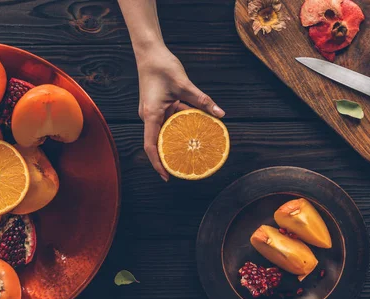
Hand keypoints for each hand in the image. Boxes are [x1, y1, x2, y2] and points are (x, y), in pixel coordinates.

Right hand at [136, 45, 224, 180]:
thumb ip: (202, 101)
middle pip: (156, 142)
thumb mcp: (185, 85)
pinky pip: (167, 122)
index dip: (157, 163)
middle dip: (168, 157)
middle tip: (184, 169)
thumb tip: (220, 114)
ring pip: (164, 132)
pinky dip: (178, 128)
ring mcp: (152, 112)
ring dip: (176, 141)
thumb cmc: (162, 67)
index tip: (167, 175)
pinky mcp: (157, 107)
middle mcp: (149, 116)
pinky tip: (191, 130)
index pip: (151, 145)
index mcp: (151, 114)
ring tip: (190, 152)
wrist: (149, 52)